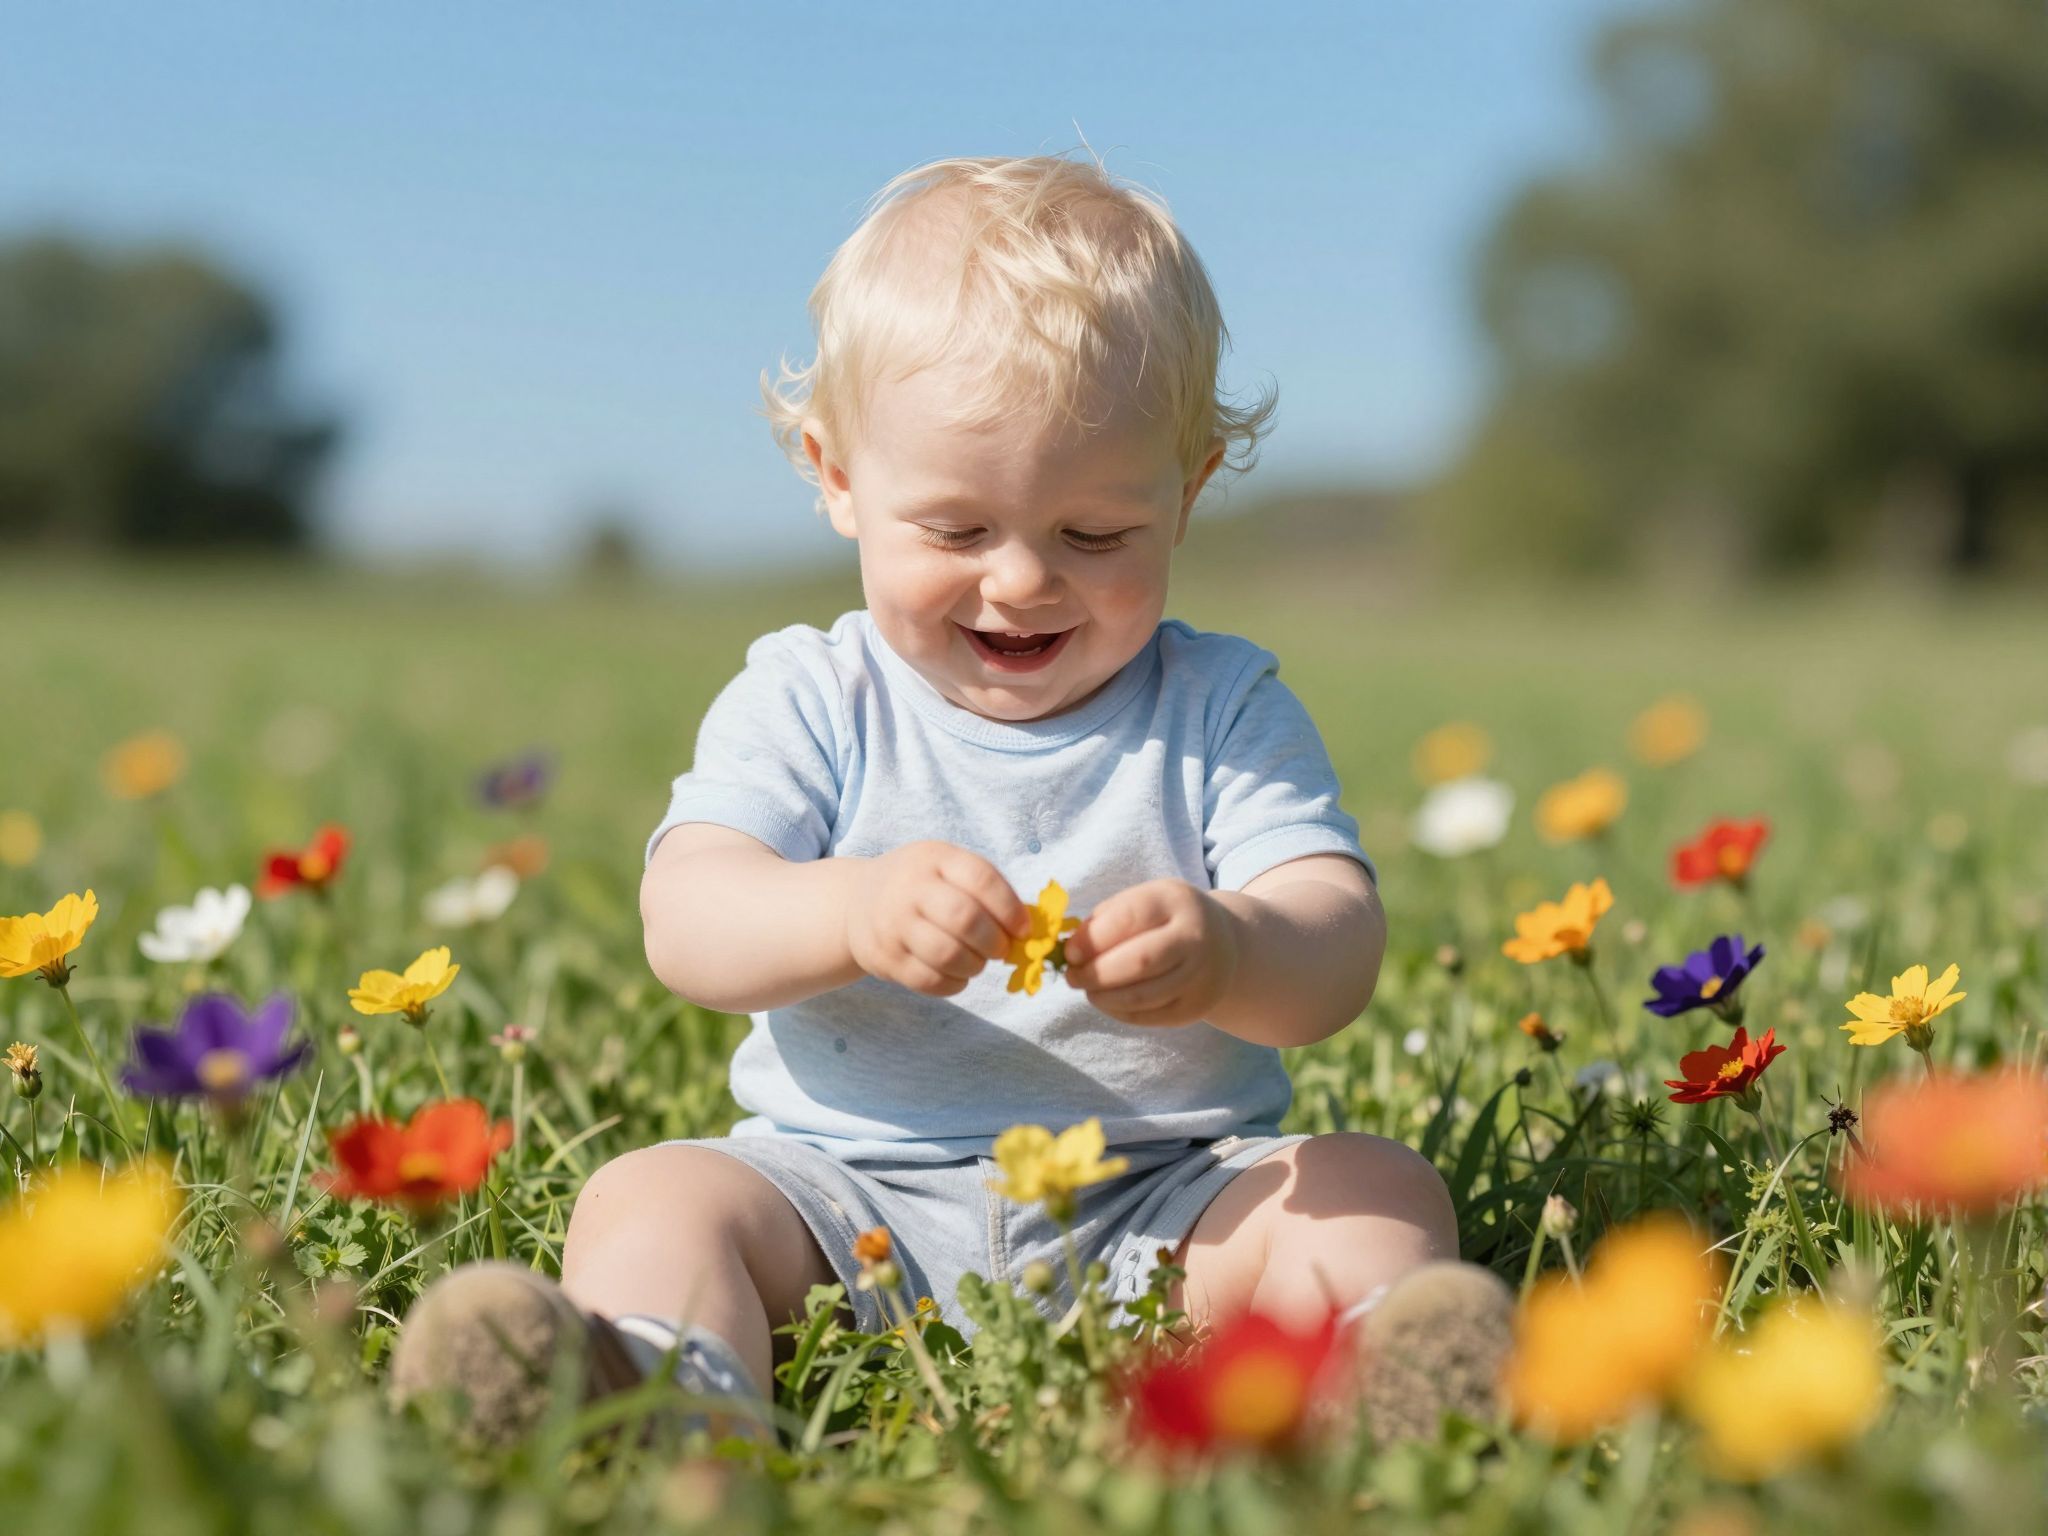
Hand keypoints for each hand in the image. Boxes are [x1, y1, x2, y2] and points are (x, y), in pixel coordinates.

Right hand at [845, 841, 1029, 997]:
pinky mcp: (884, 958)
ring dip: (975, 965)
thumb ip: (987, 890)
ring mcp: (893, 924)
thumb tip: (1030, 930)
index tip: (1023, 929)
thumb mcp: (947, 868)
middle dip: (995, 942)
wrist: (857, 901)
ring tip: (977, 961)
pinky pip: (929, 981)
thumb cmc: (921, 885)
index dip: (1010, 908)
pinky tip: (958, 974)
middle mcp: (910, 887)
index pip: (981, 879)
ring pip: (947, 955)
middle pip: (965, 919)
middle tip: (1000, 949)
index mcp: (934, 858)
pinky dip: (954, 984)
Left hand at [1062, 878, 1238, 1026]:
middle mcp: (1195, 937)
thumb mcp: (1142, 901)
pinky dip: (1119, 1012)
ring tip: (1088, 989)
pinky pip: (1150, 1016)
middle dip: (1096, 973)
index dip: (1094, 939)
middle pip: (1140, 962)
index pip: (1131, 918)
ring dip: (1104, 997)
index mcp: (1175, 901)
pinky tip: (1108, 1001)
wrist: (1222, 944)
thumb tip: (1072, 950)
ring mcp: (1200, 976)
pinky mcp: (1196, 1007)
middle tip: (1073, 977)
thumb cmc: (1165, 919)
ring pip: (1143, 996)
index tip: (1070, 952)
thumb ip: (1106, 920)